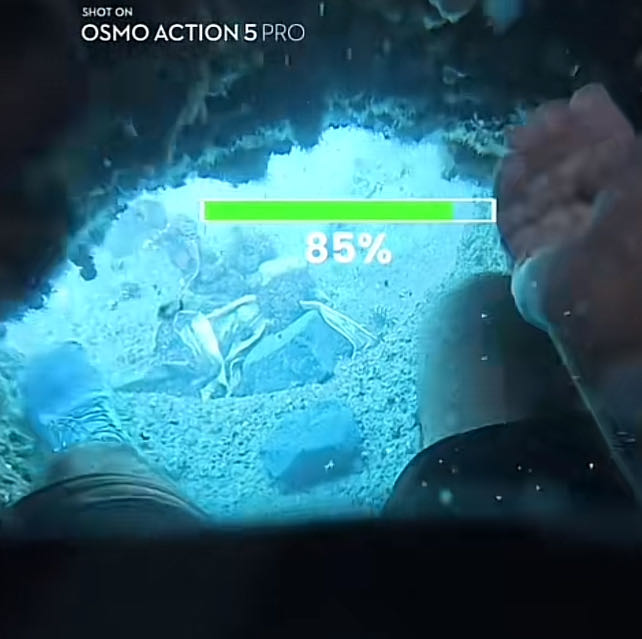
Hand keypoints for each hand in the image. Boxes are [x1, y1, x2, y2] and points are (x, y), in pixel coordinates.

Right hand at [496, 83, 640, 361]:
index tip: (574, 102)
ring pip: (539, 193)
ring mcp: (562, 239)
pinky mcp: (530, 258)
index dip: (590, 128)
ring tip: (518, 137)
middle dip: (552, 144)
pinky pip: (514, 221)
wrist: (607, 312)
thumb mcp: (631, 177)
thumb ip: (612, 142)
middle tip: (535, 120)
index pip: (606, 155)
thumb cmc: (631, 240)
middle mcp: (594, 217)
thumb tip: (588, 97)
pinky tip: (506, 167)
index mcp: (623, 197)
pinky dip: (508, 195)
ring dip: (528, 164)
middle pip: (568, 172)